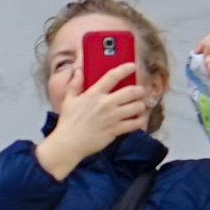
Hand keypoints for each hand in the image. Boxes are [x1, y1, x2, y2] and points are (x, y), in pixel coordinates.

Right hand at [35, 59, 160, 179]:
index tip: (133, 66)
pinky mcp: (116, 130)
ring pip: (137, 107)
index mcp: (94, 94)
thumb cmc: (68, 122)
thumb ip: (74, 84)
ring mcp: (112, 117)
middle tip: (139, 91)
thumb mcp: (68, 100)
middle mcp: (106, 104)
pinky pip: (135, 124)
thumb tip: (78, 71)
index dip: (125, 69)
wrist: (69, 143)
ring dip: (141, 105)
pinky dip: (139, 121)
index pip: (112, 76)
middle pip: (132, 91)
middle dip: (139, 90)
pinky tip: (138, 119)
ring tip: (139, 105)